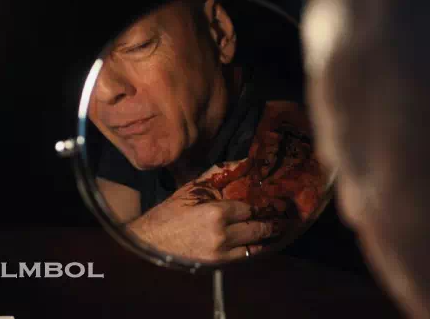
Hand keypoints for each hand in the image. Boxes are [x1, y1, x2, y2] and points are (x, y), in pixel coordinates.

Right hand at [126, 162, 277, 260]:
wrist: (147, 246)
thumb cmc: (166, 217)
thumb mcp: (189, 190)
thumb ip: (215, 176)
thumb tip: (240, 163)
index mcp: (215, 213)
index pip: (248, 207)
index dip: (258, 204)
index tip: (268, 202)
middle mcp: (222, 235)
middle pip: (257, 228)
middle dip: (269, 222)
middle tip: (281, 218)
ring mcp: (221, 254)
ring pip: (254, 247)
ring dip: (263, 239)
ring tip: (273, 231)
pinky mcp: (217, 267)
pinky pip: (242, 259)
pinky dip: (250, 251)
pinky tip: (255, 245)